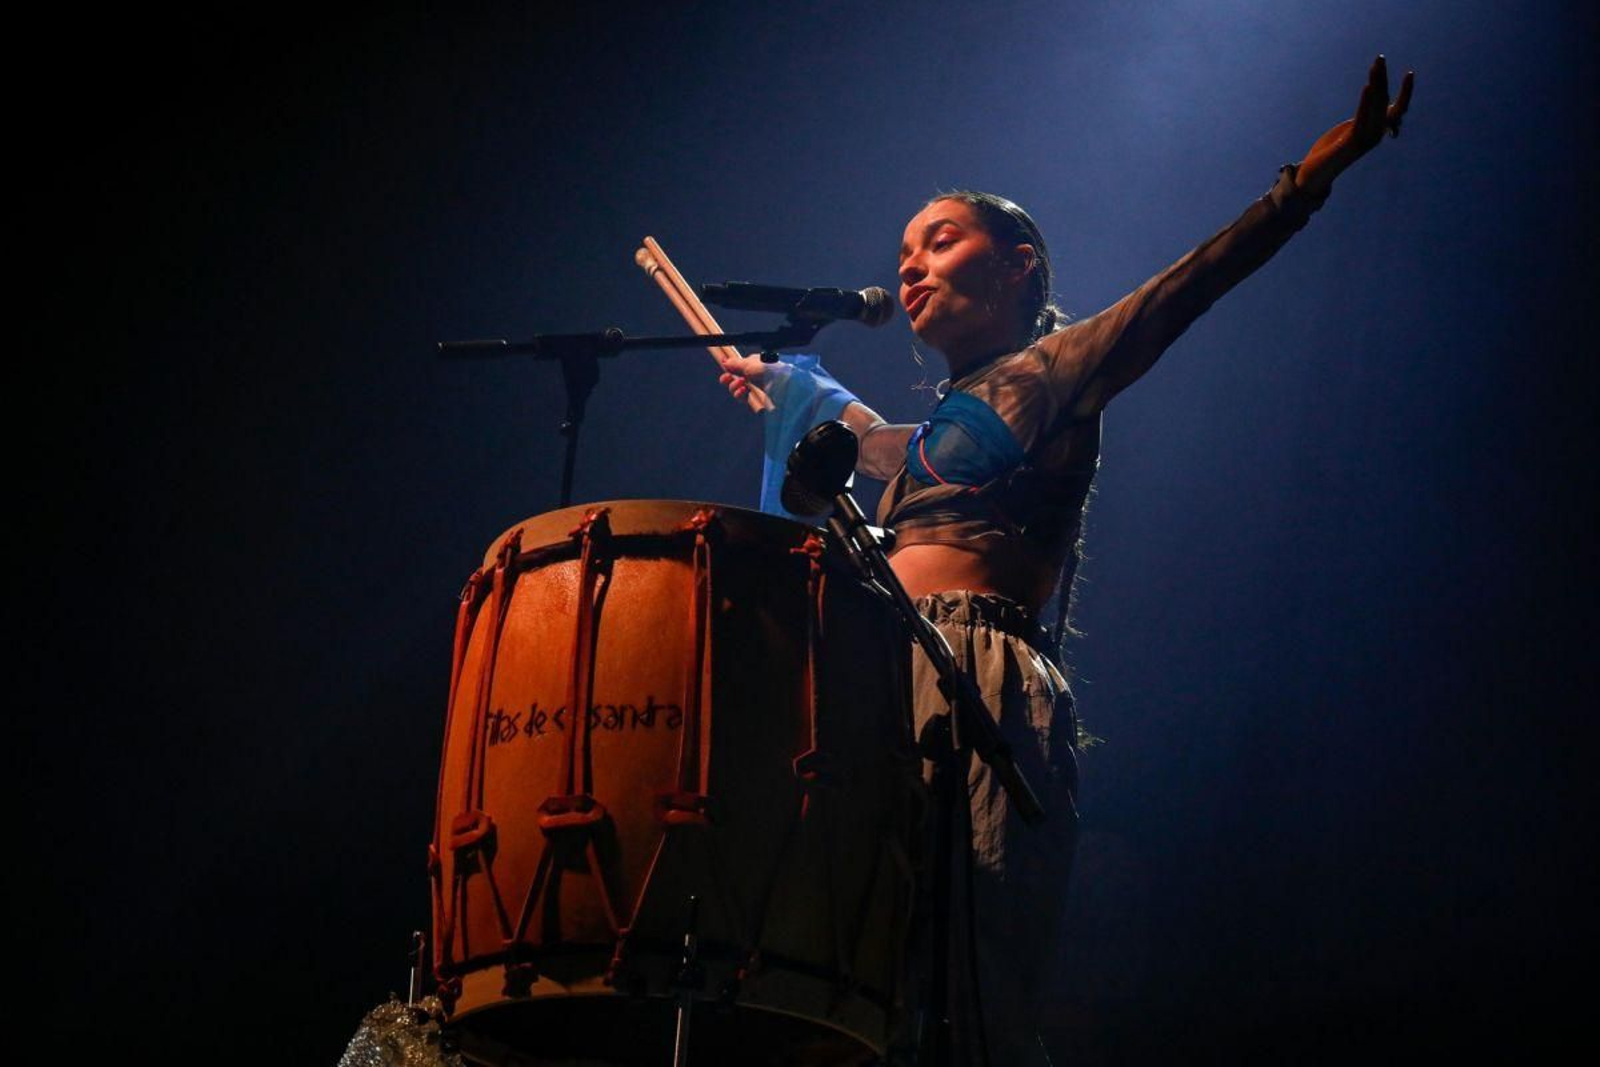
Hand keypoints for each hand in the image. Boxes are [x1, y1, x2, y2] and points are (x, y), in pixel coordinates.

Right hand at [717, 351, 771, 403]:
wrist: (780, 383)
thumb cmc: (765, 369)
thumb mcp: (747, 363)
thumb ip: (734, 364)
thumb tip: (724, 362)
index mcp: (753, 365)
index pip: (737, 368)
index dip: (729, 370)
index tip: (724, 369)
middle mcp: (753, 376)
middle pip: (734, 380)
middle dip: (729, 380)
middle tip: (727, 378)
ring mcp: (755, 388)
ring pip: (737, 390)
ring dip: (734, 387)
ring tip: (741, 384)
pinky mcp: (756, 399)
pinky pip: (742, 399)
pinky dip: (740, 395)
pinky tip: (743, 391)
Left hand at [1295, 55, 1413, 195]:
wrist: (1315, 176)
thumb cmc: (1331, 152)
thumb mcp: (1349, 132)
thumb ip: (1362, 121)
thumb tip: (1368, 108)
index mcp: (1376, 132)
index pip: (1398, 109)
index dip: (1406, 92)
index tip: (1410, 73)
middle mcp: (1375, 135)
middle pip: (1385, 101)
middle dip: (1383, 79)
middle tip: (1379, 59)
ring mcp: (1365, 139)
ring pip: (1376, 106)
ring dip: (1376, 83)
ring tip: (1375, 66)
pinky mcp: (1351, 142)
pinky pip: (1362, 117)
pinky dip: (1366, 101)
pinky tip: (1367, 86)